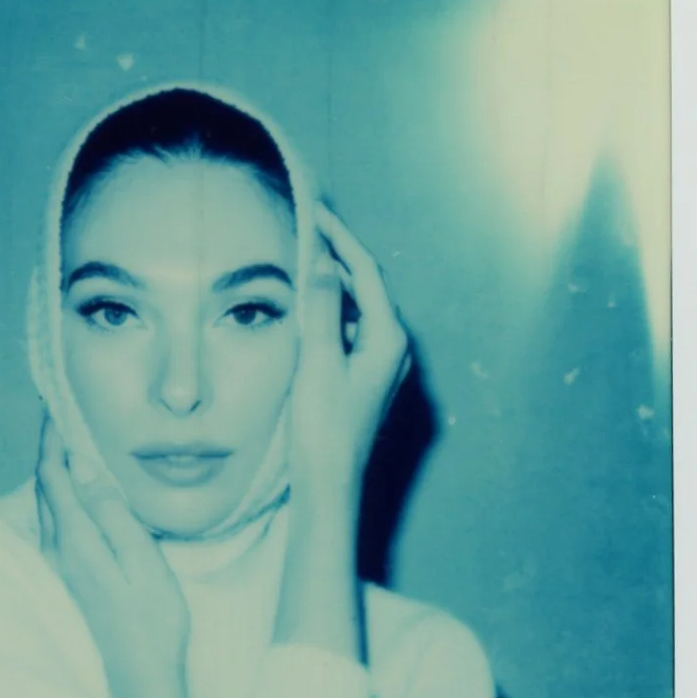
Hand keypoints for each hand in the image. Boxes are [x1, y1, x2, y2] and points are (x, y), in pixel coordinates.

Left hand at [35, 415, 203, 697]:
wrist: (141, 680)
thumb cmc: (151, 622)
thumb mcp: (141, 560)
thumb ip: (110, 512)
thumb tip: (82, 468)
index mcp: (75, 541)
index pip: (52, 476)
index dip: (51, 439)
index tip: (55, 406)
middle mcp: (58, 553)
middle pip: (44, 489)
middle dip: (50, 452)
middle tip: (62, 418)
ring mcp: (61, 570)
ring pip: (48, 509)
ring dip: (55, 476)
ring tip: (71, 449)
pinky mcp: (70, 583)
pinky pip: (57, 527)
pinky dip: (63, 501)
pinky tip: (79, 499)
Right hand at [290, 203, 410, 501]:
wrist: (328, 484)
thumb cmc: (324, 429)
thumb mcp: (319, 361)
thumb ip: (323, 308)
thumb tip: (325, 262)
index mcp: (389, 339)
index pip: (366, 272)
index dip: (340, 238)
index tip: (315, 213)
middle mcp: (394, 349)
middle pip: (367, 288)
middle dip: (337, 258)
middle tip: (305, 232)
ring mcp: (382, 367)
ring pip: (359, 311)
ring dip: (333, 288)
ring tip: (302, 266)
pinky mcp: (366, 381)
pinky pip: (352, 334)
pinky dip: (332, 316)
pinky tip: (307, 315)